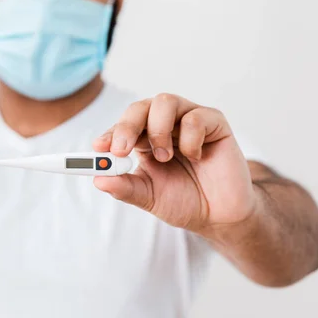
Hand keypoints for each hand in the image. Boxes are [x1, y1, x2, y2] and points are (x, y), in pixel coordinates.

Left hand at [93, 94, 256, 233]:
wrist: (220, 216)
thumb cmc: (184, 201)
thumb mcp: (148, 197)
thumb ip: (125, 188)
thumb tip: (98, 179)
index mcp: (144, 139)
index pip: (122, 127)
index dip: (110, 134)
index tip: (99, 147)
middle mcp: (165, 125)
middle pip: (140, 107)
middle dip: (126, 126)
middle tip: (121, 150)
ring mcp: (189, 120)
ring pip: (165, 101)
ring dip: (157, 130)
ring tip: (164, 157)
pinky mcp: (215, 123)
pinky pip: (196, 117)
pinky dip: (189, 138)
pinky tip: (194, 157)